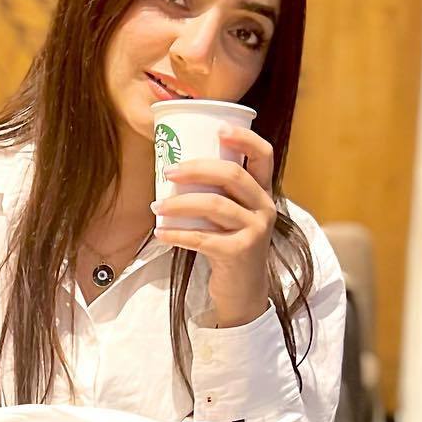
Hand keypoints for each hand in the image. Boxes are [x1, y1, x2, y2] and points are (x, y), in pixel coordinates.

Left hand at [154, 124, 276, 319]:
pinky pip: (202, 238)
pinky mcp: (239, 253)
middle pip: (232, 175)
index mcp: (263, 193)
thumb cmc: (229, 247)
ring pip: (214, 205)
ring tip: (156, 205)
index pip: (264, 156)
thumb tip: (174, 169)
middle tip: (168, 170)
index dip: (244, 138)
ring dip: (180, 203)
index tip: (219, 129)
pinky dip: (176, 233)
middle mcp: (265, 208)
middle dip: (196, 168)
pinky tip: (160, 232)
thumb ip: (217, 194)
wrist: (243, 293)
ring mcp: (255, 231)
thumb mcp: (232, 217)